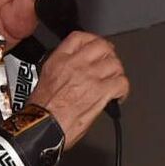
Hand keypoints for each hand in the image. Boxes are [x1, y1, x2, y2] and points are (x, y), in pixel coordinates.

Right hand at [27, 31, 128, 148]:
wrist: (42, 127)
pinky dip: (123, 89)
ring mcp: (90, 77)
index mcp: (59, 60)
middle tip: (110, 64)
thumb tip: (76, 69)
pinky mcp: (100, 92)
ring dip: (117, 73)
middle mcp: (75, 65)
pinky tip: (118, 96)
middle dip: (109, 55)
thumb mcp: (45, 78)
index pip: (80, 37)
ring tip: (114, 82)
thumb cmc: (41, 111)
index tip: (97, 46)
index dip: (93, 40)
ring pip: (115, 64)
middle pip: (102, 47)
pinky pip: (121, 83)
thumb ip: (62, 68)